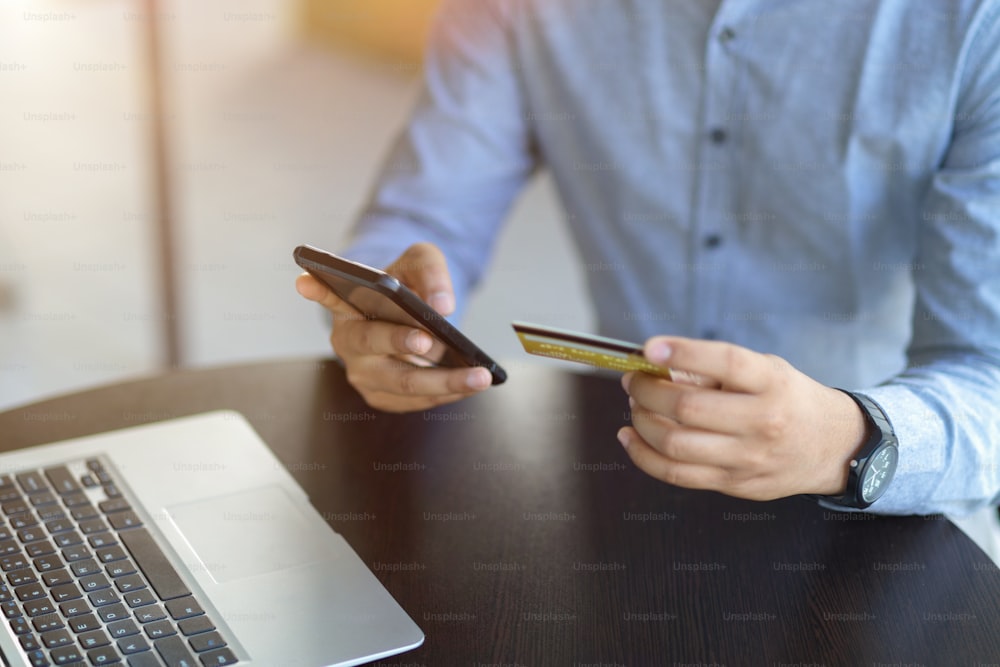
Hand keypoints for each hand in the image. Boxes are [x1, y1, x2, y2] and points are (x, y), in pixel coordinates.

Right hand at [295, 243, 491, 411]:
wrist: (411, 318)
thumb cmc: (409, 287)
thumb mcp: (421, 262)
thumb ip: (431, 272)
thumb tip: (443, 306)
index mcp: (347, 306)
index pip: (328, 296)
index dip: (318, 291)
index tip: (306, 281)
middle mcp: (348, 344)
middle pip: (372, 346)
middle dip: (401, 343)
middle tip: (430, 340)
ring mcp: (364, 375)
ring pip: (402, 383)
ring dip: (443, 382)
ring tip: (479, 375)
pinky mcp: (382, 397)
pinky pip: (416, 401)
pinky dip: (447, 394)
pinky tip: (472, 384)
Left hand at [618, 336, 866, 500]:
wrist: (833, 447)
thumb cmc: (789, 400)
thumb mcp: (766, 370)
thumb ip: (717, 369)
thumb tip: (658, 368)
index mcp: (772, 383)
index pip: (726, 362)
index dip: (684, 353)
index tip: (650, 348)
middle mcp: (762, 422)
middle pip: (688, 408)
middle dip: (647, 391)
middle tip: (634, 380)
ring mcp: (747, 458)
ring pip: (675, 444)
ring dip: (641, 421)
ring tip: (635, 405)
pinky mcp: (733, 485)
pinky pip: (675, 475)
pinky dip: (643, 454)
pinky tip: (630, 436)